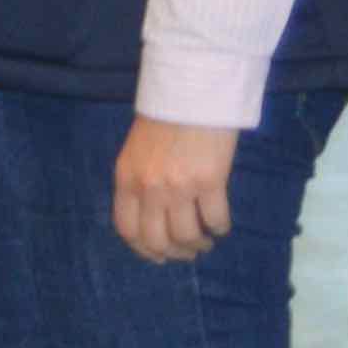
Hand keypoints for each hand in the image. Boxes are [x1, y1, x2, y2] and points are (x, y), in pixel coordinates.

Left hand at [112, 115, 237, 262]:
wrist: (190, 91)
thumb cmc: (164, 118)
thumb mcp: (136, 151)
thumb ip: (139, 181)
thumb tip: (151, 213)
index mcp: (126, 179)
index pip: (127, 229)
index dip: (143, 249)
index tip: (159, 256)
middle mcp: (149, 188)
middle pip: (157, 239)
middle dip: (174, 253)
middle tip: (187, 252)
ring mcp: (179, 187)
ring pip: (186, 236)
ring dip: (198, 244)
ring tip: (205, 240)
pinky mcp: (210, 182)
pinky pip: (215, 219)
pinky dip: (219, 228)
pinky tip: (221, 225)